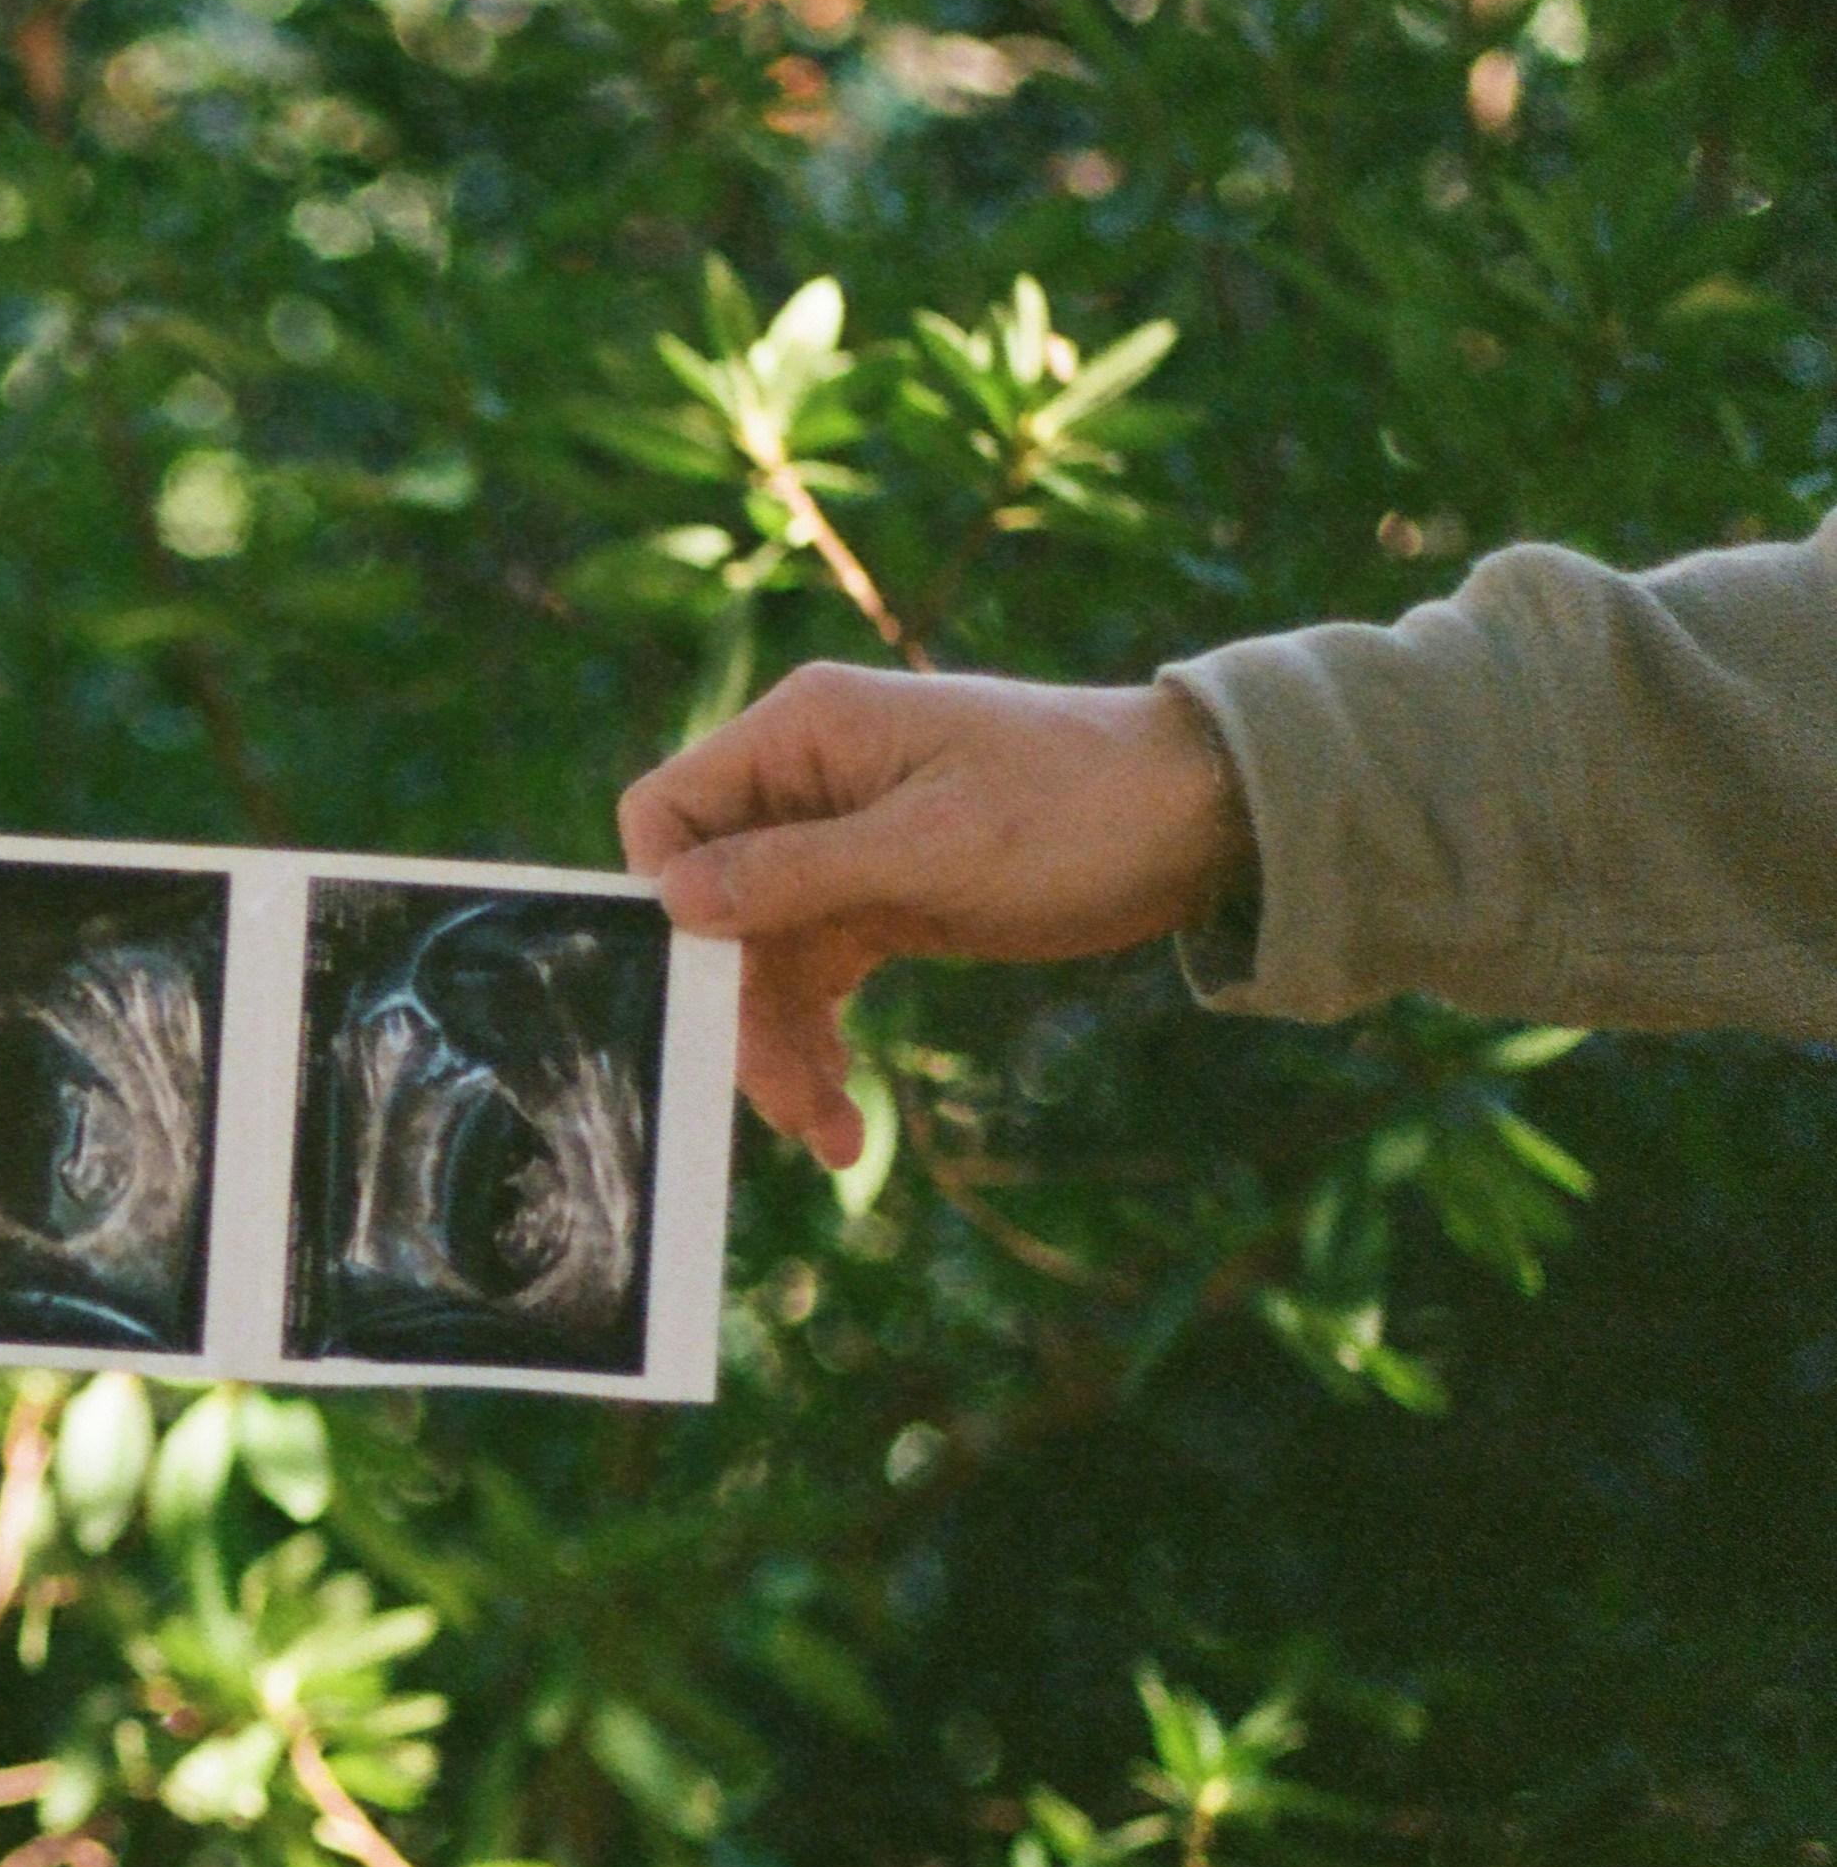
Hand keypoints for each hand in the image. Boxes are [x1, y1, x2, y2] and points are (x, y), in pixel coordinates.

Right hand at [617, 665, 1246, 1167]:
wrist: (1200, 820)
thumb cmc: (1077, 805)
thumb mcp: (936, 844)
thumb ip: (799, 871)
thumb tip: (674, 900)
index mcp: (805, 733)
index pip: (669, 811)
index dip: (665, 899)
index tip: (704, 986)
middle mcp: (806, 783)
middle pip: (711, 908)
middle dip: (737, 1008)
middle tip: (781, 1099)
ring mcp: (840, 846)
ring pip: (760, 962)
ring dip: (781, 1048)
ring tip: (827, 1133)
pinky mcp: (879, 902)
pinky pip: (815, 981)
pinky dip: (820, 1044)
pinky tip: (843, 1113)